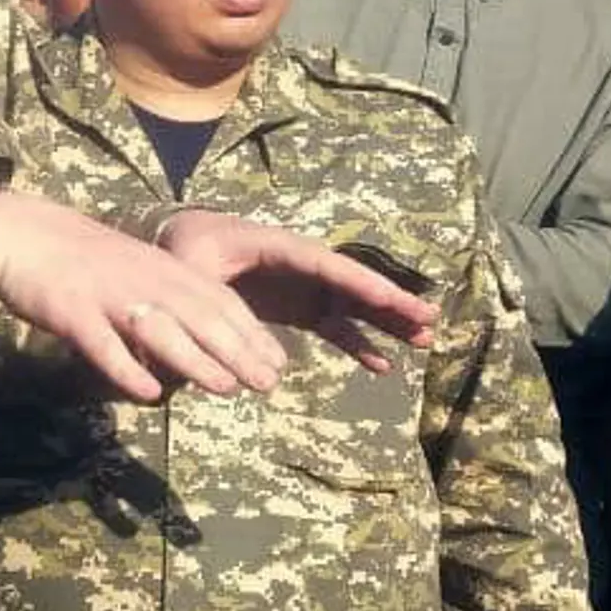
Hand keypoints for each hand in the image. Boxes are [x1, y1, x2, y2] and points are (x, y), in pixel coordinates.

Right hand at [0, 191, 288, 400]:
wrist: (18, 233)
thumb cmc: (76, 255)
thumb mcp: (132, 266)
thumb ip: (164, 296)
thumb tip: (196, 339)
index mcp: (161, 266)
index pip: (219, 299)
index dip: (251, 331)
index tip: (278, 362)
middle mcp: (143, 279)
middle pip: (200, 316)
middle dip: (238, 350)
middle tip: (268, 384)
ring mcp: (108, 295)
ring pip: (161, 330)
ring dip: (196, 360)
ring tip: (226, 388)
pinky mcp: (72, 312)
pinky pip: (103, 345)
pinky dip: (127, 368)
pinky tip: (147, 393)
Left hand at [157, 210, 438, 372]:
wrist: (180, 245)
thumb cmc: (185, 250)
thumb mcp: (189, 266)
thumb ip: (205, 293)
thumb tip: (215, 331)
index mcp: (277, 247)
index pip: (324, 264)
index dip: (357, 280)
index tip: (389, 297)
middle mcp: (300, 265)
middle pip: (352, 282)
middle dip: (390, 299)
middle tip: (430, 317)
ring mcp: (303, 287)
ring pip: (353, 304)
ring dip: (386, 321)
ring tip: (424, 338)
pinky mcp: (300, 308)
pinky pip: (335, 326)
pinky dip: (358, 344)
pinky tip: (383, 364)